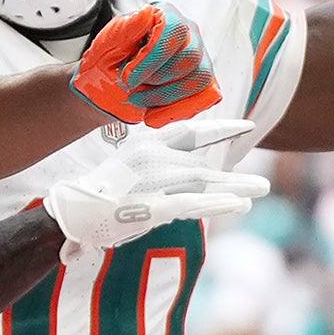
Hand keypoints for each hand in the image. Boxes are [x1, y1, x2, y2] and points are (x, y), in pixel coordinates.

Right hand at [41, 119, 269, 252]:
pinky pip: (195, 204)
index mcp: (147, 146)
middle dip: (236, 177)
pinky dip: (219, 203)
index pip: (191, 132)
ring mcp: (156, 182)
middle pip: (205, 166)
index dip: (221, 129)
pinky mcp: (156, 206)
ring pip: (207, 183)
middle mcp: (156, 159)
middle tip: (264, 185)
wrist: (69, 208)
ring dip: (237, 189)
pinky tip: (240, 205)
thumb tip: (181, 172)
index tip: (246, 126)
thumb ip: (150, 172)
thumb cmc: (91, 193)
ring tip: (263, 192)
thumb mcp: (123, 171)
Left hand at [70, 1, 221, 126]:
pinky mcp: (202, 84)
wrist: (106, 87)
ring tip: (139, 99)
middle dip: (157, 79)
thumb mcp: (107, 43)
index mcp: (165, 16)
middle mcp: (187, 35)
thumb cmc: (108, 62)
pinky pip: (205, 98)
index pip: (175, 31)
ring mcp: (198, 59)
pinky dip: (178, 111)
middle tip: (131, 87)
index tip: (130, 76)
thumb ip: (127, 29)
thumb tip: (146, 14)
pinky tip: (154, 115)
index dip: (153, 58)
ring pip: (199, 78)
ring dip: (164, 97)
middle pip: (190, 56)